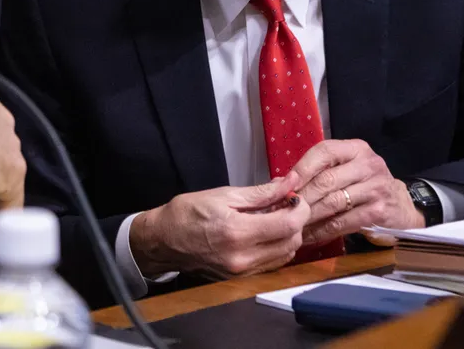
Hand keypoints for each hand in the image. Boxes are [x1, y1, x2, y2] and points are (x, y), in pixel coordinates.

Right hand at [130, 179, 309, 278]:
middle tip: (284, 205)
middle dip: (296, 221)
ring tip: (273, 219)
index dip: (300, 209)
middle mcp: (242, 257)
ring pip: (286, 255)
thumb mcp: (222, 195)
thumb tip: (286, 184)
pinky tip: (265, 234)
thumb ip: (260, 193)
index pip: (289, 224)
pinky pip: (272, 264)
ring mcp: (242, 271)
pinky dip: (276, 248)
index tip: (295, 198)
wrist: (162, 241)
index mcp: (237, 232)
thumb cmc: (185, 214)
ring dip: (288, 236)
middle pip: (292, 242)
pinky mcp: (240, 278)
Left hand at [286, 139, 424, 244]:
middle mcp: (368, 164)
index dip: (302, 168)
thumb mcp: (344, 169)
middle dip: (301, 197)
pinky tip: (308, 236)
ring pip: (333, 202)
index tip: (284, 184)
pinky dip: (322, 231)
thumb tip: (279, 183)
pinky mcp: (379, 211)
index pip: (324, 152)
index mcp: (356, 149)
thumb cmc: (361, 185)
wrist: (399, 205)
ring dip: (308, 216)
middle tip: (282, 209)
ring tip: (290, 224)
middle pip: (326, 180)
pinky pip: (343, 222)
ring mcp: (376, 188)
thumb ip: (316, 172)